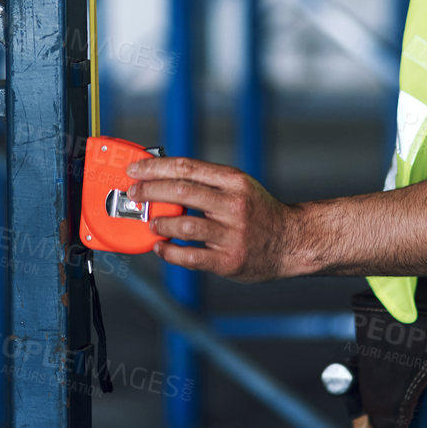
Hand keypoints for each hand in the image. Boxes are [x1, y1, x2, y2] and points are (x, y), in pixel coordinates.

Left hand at [125, 156, 304, 282]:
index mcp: (234, 181)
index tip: (136, 168)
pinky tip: (161, 247)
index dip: (156, 167)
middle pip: (182, 192)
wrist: (292, 241)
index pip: (187, 167)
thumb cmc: (259, 212)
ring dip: (161, 222)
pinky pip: (192, 256)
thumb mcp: (239, 186)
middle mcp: (233, 205)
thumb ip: (207, 182)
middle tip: (134, 194)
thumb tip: (163, 177)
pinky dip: (170, 252)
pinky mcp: (229, 260)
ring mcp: (232, 234)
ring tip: (151, 222)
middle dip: (151, 191)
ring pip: (186, 225)